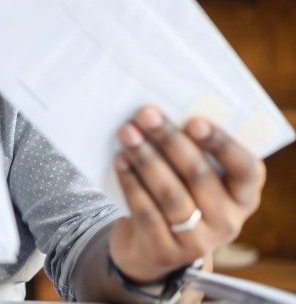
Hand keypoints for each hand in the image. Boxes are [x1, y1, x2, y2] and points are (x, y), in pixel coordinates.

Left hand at [109, 105, 265, 282]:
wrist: (150, 246)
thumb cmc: (178, 195)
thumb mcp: (194, 179)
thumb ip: (192, 152)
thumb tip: (162, 115)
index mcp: (244, 196)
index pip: (245, 169)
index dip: (221, 144)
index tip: (194, 121)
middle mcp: (228, 221)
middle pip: (199, 176)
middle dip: (169, 140)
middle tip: (145, 114)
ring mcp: (198, 241)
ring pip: (170, 194)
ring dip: (146, 159)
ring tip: (127, 133)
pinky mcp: (165, 251)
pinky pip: (146, 211)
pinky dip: (131, 183)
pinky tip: (120, 161)